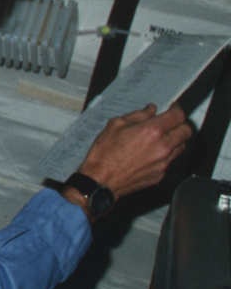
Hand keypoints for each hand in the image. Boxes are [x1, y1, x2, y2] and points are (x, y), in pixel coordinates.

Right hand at [74, 103, 192, 201]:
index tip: (173, 108)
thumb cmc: (104, 154)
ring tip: (162, 137)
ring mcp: (163, 162)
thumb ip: (137, 115)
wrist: (101, 180)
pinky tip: (152, 152)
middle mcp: (162, 146)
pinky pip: (171, 160)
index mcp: (152, 131)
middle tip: (171, 122)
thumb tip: (150, 111)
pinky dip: (166, 154)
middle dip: (181, 123)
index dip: (177, 109)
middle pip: (186, 131)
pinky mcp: (161, 174)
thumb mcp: (115, 125)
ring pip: (182, 146)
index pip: (177, 116)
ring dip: (176, 139)